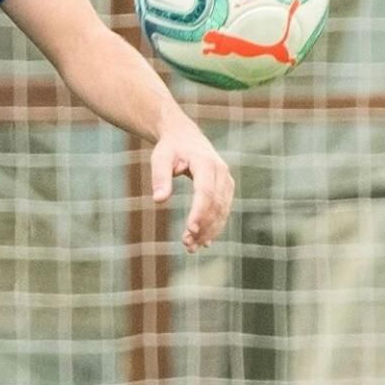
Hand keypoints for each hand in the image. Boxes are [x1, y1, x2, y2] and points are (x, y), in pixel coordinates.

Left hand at [150, 118, 234, 252]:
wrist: (185, 137)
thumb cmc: (170, 148)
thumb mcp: (160, 157)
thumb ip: (160, 177)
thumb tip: (158, 200)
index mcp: (206, 162)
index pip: (205, 191)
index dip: (199, 212)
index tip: (190, 230)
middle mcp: (221, 171)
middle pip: (215, 204)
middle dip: (203, 226)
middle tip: (187, 245)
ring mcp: (226, 181)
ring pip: (222, 211)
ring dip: (209, 231)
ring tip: (191, 247)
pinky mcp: (226, 188)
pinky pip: (223, 210)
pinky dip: (215, 226)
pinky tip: (204, 242)